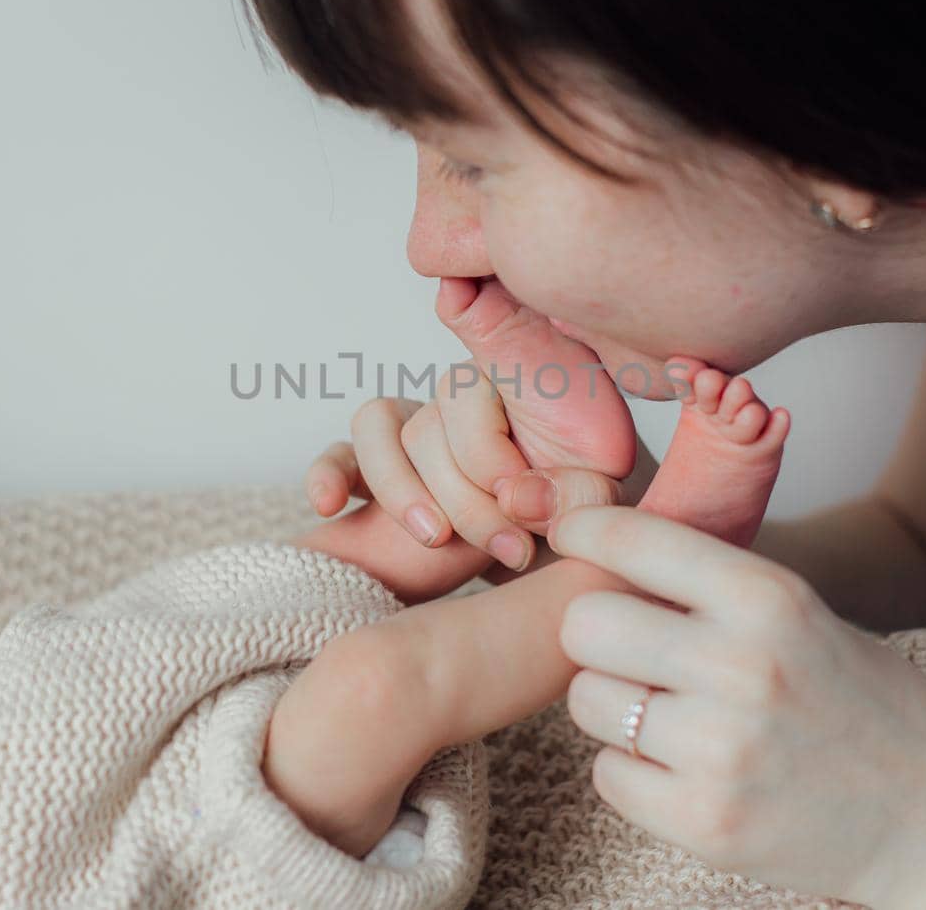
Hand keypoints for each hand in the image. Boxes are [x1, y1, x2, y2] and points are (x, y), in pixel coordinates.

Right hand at [304, 276, 671, 571]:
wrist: (547, 531)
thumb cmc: (570, 501)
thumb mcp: (598, 494)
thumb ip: (575, 491)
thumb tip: (518, 496)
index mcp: (511, 377)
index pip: (472, 398)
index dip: (494, 460)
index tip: (523, 504)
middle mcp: (453, 393)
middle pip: (429, 429)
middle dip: (467, 502)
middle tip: (509, 547)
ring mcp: (411, 425)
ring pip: (377, 428)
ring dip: (402, 490)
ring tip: (436, 536)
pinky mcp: (375, 465)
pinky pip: (337, 455)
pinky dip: (327, 474)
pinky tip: (330, 505)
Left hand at [550, 505, 925, 904]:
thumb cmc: (863, 704)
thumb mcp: (804, 614)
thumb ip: (713, 585)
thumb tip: (603, 543)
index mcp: (769, 598)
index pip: (633, 540)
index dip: (583, 530)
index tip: (570, 535)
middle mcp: (742, 666)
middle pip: (583, 623)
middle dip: (595, 633)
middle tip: (630, 650)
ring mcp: (721, 751)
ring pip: (587, 700)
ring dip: (613, 705)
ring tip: (670, 714)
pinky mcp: (705, 823)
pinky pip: (606, 775)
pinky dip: (632, 771)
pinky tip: (682, 767)